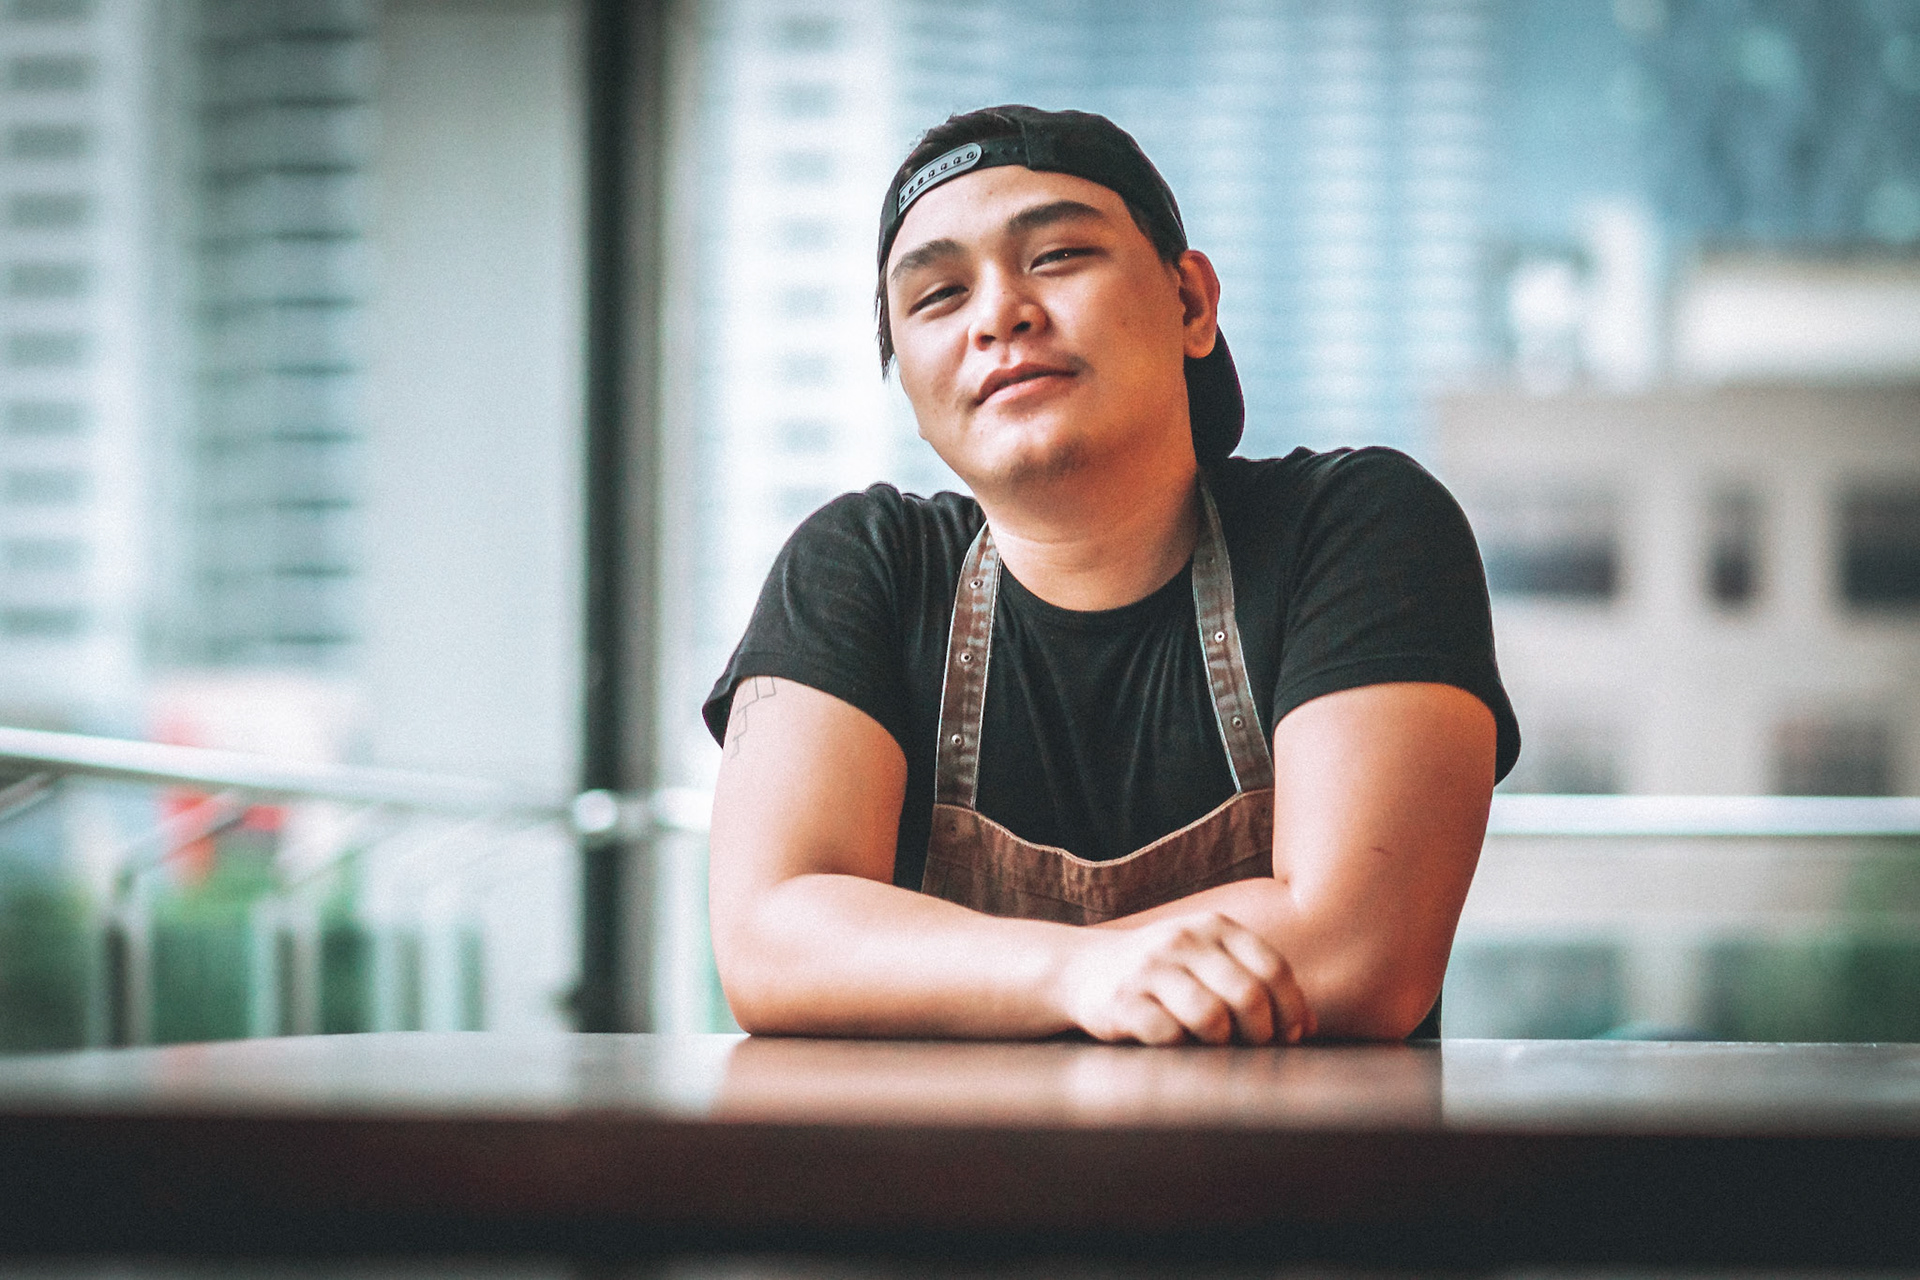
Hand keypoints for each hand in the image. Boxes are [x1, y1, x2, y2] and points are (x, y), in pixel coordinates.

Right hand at [1055, 912, 1314, 1045]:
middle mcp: (1183, 940)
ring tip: (1214, 1047)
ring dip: (1222, 1045)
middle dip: (1261, 1034)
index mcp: (1214, 927)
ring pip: (1211, 1018)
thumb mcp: (1209, 960)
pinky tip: (1177, 1045)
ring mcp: (1150, 968)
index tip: (1290, 1036)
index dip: (1291, 1010)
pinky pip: (1168, 1035)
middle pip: (1248, 997)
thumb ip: (1256, 981)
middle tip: (1254, 1049)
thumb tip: (1309, 1026)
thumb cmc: (1164, 973)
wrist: (1082, 970)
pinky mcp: (1122, 1001)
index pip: (1273, 969)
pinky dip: (1181, 1049)